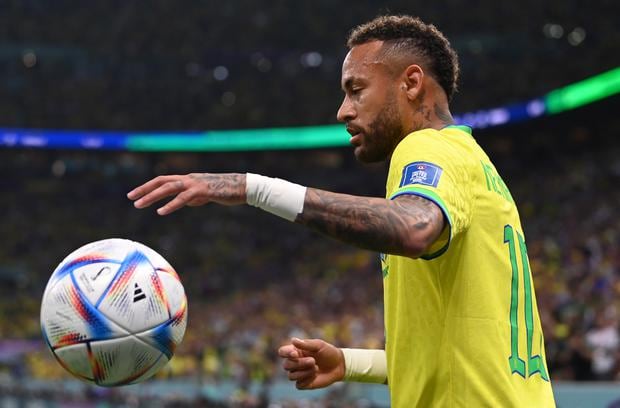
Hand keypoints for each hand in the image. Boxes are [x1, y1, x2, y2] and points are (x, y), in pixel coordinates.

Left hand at [127, 173, 245, 214]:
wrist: (242, 187)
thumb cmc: (224, 192)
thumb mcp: (204, 195)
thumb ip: (191, 198)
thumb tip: (182, 202)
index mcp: (187, 179)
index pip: (163, 180)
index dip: (148, 186)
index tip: (134, 194)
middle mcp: (188, 178)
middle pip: (161, 181)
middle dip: (144, 189)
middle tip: (130, 198)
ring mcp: (195, 183)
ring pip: (168, 188)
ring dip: (152, 196)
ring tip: (139, 205)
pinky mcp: (202, 191)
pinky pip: (183, 198)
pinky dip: (170, 205)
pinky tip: (161, 211)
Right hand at [278, 338, 344, 389]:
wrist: (339, 365)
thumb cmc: (328, 352)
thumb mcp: (319, 345)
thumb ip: (305, 344)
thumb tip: (292, 340)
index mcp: (296, 351)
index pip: (282, 352)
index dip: (286, 353)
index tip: (295, 353)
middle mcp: (295, 363)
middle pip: (286, 365)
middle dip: (299, 364)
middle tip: (313, 361)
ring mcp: (299, 374)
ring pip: (291, 376)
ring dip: (303, 372)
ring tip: (316, 368)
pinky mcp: (304, 384)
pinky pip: (298, 385)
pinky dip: (306, 380)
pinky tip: (315, 376)